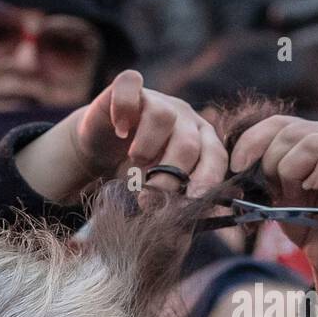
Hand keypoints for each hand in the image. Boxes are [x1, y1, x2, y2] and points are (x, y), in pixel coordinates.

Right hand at [14, 69, 226, 202]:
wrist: (101, 143)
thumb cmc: (135, 170)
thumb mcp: (157, 189)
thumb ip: (174, 204)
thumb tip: (187, 231)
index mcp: (202, 141)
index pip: (216, 157)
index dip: (207, 179)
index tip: (194, 200)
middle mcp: (184, 118)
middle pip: (188, 143)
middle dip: (170, 176)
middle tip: (149, 199)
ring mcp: (157, 98)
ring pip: (162, 116)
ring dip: (148, 147)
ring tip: (135, 162)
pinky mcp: (128, 86)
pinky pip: (130, 85)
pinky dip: (124, 107)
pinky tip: (119, 130)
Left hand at [229, 116, 317, 290]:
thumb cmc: (304, 222)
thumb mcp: (274, 191)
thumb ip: (260, 169)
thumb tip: (236, 158)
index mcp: (307, 136)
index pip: (275, 122)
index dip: (252, 140)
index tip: (237, 167)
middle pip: (289, 131)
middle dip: (271, 164)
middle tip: (275, 192)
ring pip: (310, 143)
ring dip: (292, 173)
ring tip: (296, 196)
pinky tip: (315, 189)